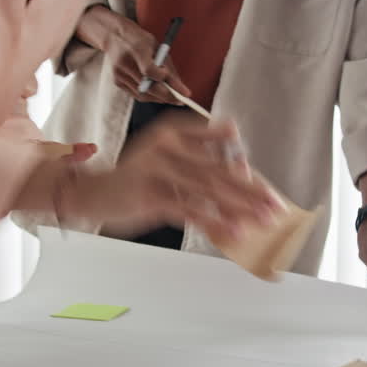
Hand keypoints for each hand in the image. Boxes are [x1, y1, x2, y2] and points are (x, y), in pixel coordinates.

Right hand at [16, 118, 282, 240]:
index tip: (268, 190)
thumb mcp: (166, 158)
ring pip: (208, 190)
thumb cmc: (134, 179)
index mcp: (173, 133)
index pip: (219, 148)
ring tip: (263, 221)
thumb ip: (198, 154)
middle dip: (251, 191)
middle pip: (218, 171)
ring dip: (239, 208)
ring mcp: (157, 171)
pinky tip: (234, 233)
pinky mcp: (150, 196)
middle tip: (276, 207)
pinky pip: (190, 210)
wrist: (90, 193)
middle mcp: (166, 147)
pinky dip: (214, 222)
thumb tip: (239, 157)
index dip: (246, 169)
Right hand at [85, 7, 191, 103]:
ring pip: (143, 95)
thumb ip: (168, 66)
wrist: (114, 36)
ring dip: (158, 98)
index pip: (149, 70)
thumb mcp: (156, 47)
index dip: (163, 79)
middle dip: (166, 96)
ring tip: (171, 97)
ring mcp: (119, 74)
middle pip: (147, 87)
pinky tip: (158, 93)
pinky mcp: (117, 81)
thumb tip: (180, 87)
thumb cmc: (139, 40)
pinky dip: (149, 96)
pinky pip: (136, 95)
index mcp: (136, 49)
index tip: (176, 85)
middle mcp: (125, 63)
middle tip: (180, 100)